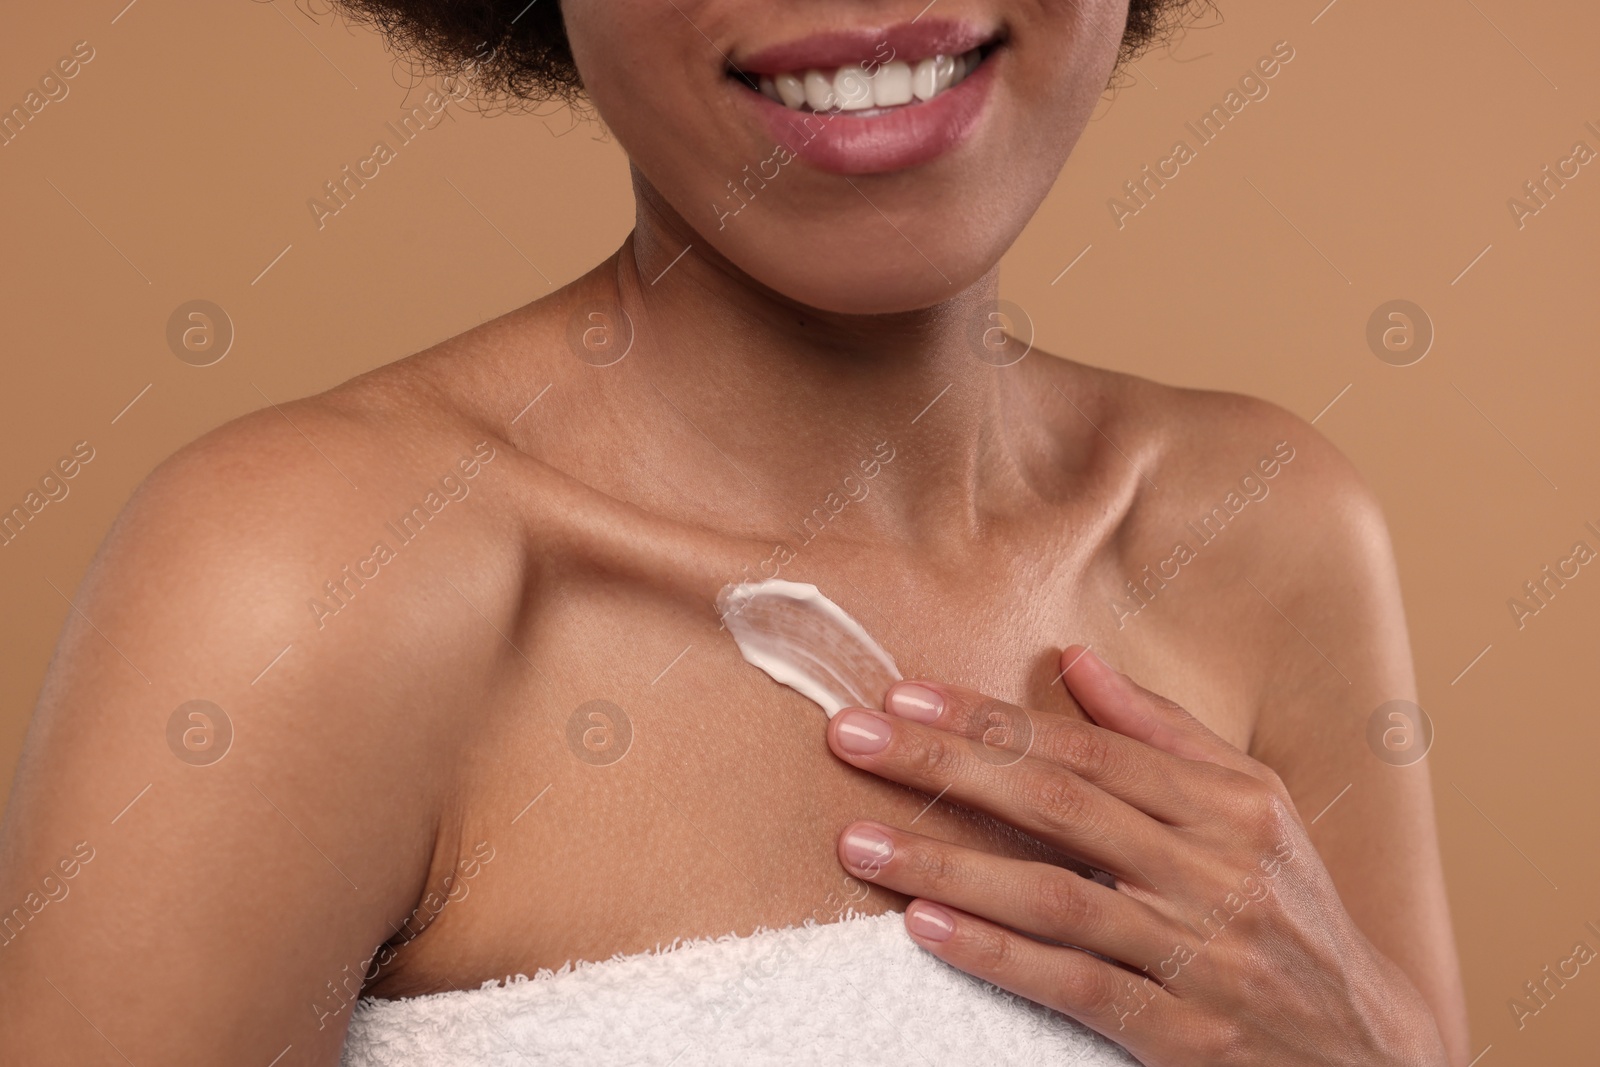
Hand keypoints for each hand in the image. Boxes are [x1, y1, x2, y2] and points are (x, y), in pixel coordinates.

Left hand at [825, 646, 1450, 1065]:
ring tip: (859, 843)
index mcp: (1228, 805)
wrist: (1367, 1048)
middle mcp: (1214, 870)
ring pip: (1055, 895)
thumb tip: (1076, 661)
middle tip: (852, 738)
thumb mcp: (1254, 808)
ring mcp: (1197, 954)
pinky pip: (1075, 986)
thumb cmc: (1293, 909)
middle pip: (1058, 804)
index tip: (903, 696)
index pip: (1087, 746)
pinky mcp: (1181, 1033)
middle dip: (945, 766)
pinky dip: (997, 954)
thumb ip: (1162, 733)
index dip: (989, 718)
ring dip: (948, 864)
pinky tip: (927, 928)